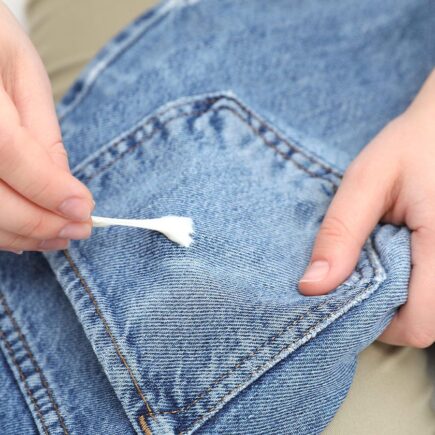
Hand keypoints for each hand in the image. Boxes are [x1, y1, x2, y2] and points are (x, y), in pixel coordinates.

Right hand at [0, 2, 93, 252]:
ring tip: (60, 236)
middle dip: (40, 223)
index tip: (85, 209)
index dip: (48, 189)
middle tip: (80, 230)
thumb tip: (67, 191)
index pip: (8, 153)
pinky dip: (0, 230)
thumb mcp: (23, 73)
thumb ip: (42, 133)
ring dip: (21, 234)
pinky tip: (26, 233)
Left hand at [298, 69, 434, 348]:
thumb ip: (340, 234)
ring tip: (386, 256)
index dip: (380, 324)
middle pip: (428, 324)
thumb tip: (312, 287)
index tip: (353, 296)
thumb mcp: (367, 181)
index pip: (420, 326)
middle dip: (389, 309)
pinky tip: (403, 253)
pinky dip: (417, 282)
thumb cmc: (413, 144)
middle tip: (364, 270)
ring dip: (405, 296)